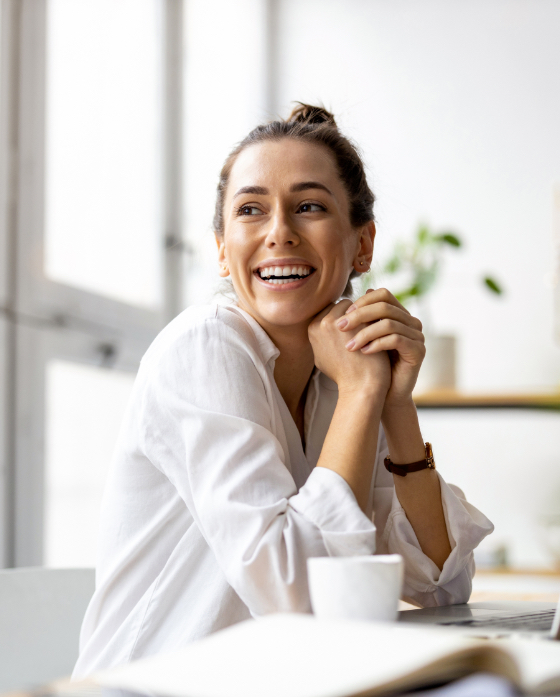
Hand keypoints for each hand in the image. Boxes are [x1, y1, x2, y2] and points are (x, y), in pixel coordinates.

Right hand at [308, 299, 390, 396]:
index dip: (345, 319)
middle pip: (343, 305)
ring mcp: (341, 321)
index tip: (356, 330)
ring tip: (375, 329)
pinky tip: (382, 330)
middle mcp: (323, 322)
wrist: (360, 387)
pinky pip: (370, 311)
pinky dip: (376, 318)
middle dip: (355, 314)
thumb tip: (323, 325)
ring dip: (366, 314)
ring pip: (357, 306)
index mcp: (313, 328)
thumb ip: (321, 338)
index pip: (330, 310)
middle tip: (367, 327)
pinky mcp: (359, 323)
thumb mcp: (322, 357)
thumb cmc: (344, 376)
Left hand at [336, 288, 424, 406]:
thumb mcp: (363, 339)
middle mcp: (411, 322)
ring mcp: (417, 336)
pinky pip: (396, 340)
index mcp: (399, 315)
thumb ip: (358, 320)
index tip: (343, 316)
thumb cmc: (371, 366)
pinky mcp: (418, 351)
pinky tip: (363, 352)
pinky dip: (377, 344)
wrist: (386, 394)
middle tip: (340, 327)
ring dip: (365, 333)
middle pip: (385, 306)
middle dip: (359, 315)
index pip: (382, 294)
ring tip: (349, 346)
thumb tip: (344, 301)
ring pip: (389, 323)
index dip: (362, 302)